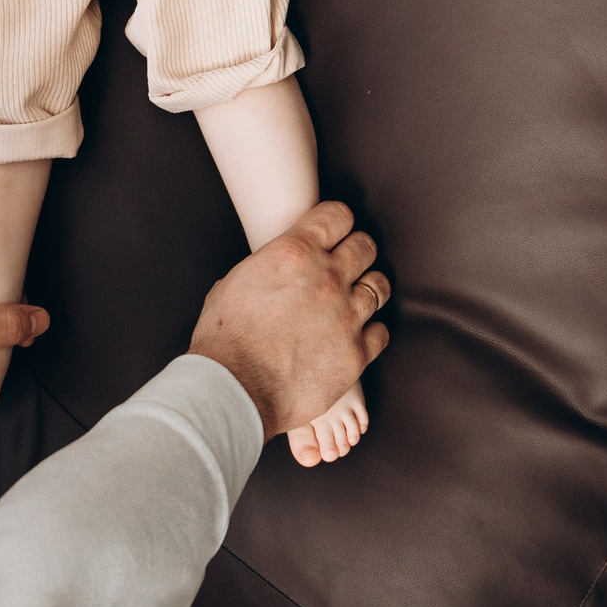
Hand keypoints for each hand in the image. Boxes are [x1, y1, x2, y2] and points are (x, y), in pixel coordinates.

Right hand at [189, 201, 390, 439]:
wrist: (235, 391)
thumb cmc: (225, 341)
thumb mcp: (235, 282)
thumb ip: (266, 267)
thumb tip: (273, 269)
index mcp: (294, 252)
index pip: (337, 215)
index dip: (336, 222)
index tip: (333, 233)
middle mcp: (328, 278)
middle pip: (365, 246)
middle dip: (357, 252)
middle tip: (347, 264)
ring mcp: (347, 315)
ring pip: (380, 286)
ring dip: (368, 288)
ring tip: (355, 298)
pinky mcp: (357, 353)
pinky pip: (381, 331)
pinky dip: (371, 331)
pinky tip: (354, 335)